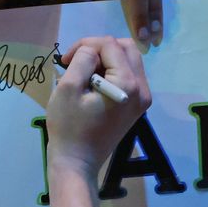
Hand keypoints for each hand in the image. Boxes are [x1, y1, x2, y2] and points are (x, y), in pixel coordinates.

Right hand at [45, 36, 150, 175]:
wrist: (77, 161)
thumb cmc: (68, 127)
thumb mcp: (67, 88)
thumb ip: (82, 59)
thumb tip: (91, 51)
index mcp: (127, 84)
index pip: (110, 45)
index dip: (85, 45)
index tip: (64, 60)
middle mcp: (142, 89)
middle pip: (126, 48)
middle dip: (99, 48)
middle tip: (76, 61)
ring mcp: (143, 99)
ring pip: (129, 60)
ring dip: (106, 59)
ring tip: (83, 73)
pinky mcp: (137, 105)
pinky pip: (129, 76)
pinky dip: (111, 72)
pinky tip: (93, 83)